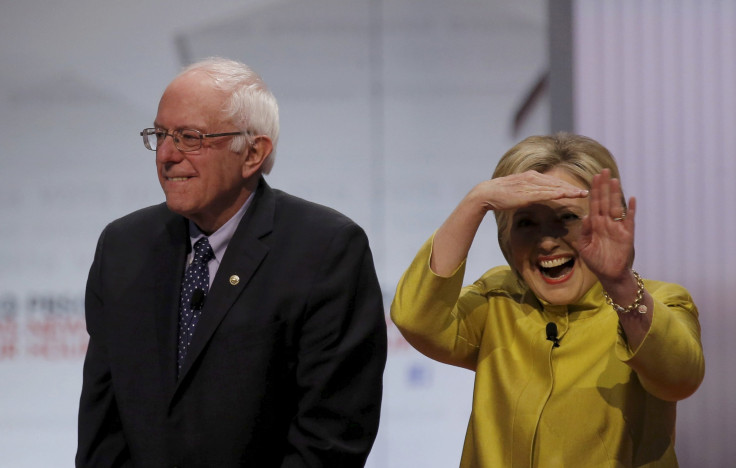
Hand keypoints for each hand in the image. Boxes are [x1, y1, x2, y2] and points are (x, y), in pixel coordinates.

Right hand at [473, 170, 589, 211]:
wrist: (487, 193)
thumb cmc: (501, 194)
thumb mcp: (518, 190)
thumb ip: (529, 191)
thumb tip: (537, 196)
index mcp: (532, 176)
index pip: (554, 181)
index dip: (567, 185)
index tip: (579, 189)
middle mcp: (533, 177)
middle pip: (557, 183)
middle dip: (573, 187)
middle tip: (588, 191)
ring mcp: (530, 184)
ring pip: (554, 187)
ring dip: (569, 190)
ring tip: (582, 194)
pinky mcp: (526, 193)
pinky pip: (544, 193)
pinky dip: (556, 193)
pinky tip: (565, 194)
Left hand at [576, 169, 635, 282]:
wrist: (609, 275)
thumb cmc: (596, 261)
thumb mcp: (584, 247)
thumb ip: (584, 232)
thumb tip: (586, 216)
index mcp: (595, 224)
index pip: (594, 203)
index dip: (594, 190)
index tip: (594, 177)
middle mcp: (606, 223)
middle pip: (605, 200)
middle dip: (604, 186)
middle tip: (604, 171)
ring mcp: (617, 227)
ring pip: (616, 206)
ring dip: (615, 194)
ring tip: (614, 180)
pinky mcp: (627, 234)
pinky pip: (629, 220)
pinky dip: (631, 210)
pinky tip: (631, 199)